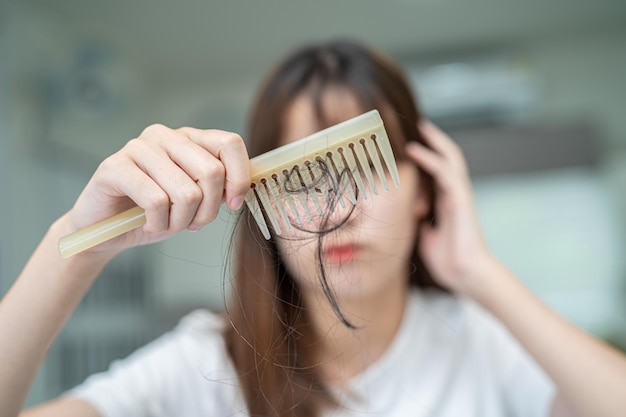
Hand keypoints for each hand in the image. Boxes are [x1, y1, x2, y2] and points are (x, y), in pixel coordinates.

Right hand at [62, 124, 250, 256]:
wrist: (105, 231)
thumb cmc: (154, 213)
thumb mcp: (196, 201)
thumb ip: (218, 188)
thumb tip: (241, 189)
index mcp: (188, 138)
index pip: (229, 142)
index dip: (239, 176)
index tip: (233, 204)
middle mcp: (164, 135)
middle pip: (211, 171)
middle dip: (208, 210)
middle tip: (192, 223)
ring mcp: (138, 147)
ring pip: (186, 192)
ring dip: (180, 221)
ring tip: (166, 224)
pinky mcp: (114, 167)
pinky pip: (156, 201)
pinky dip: (158, 223)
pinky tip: (147, 224)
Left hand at [406, 121, 492, 296]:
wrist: (465, 275)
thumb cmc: (448, 260)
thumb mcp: (424, 236)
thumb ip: (418, 221)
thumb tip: (407, 213)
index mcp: (447, 202)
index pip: (438, 171)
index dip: (427, 155)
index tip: (410, 143)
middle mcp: (455, 194)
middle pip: (448, 158)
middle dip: (435, 140)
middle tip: (419, 124)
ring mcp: (459, 196)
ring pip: (450, 159)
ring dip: (434, 141)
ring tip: (420, 127)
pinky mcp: (460, 200)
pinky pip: (445, 173)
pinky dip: (429, 159)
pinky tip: (413, 150)